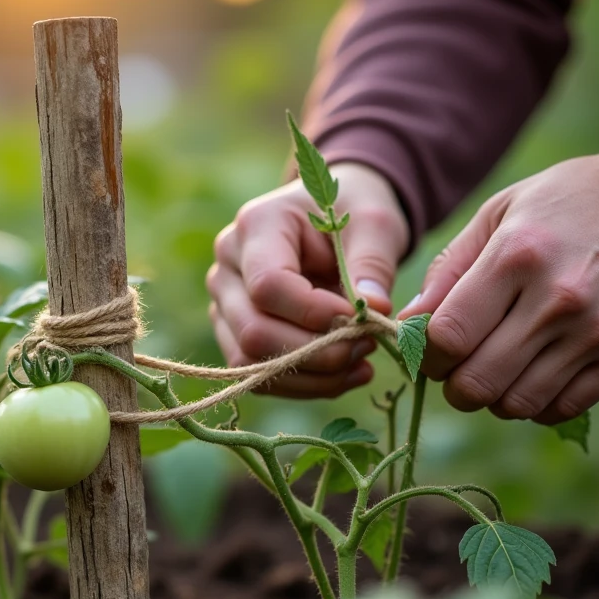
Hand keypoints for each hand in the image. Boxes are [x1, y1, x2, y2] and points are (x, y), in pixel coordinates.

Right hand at [208, 162, 409, 397]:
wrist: (333, 220)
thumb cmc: (352, 214)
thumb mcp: (374, 224)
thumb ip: (373, 263)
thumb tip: (374, 309)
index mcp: (256, 226)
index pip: (268, 285)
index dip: (314, 313)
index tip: (361, 319)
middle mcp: (227, 266)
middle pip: (253, 330)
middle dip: (316, 352)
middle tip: (368, 345)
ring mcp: (224, 303)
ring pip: (250, 361)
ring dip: (312, 375)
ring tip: (362, 362)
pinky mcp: (235, 334)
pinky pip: (260, 375)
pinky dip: (306, 384)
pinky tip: (346, 373)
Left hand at [398, 146, 598, 423]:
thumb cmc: (563, 203)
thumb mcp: (498, 214)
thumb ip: (448, 270)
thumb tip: (406, 324)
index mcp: (515, 256)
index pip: (446, 338)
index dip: (425, 355)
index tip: (429, 349)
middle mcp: (557, 299)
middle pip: (477, 382)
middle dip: (453, 385)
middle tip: (457, 367)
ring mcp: (597, 331)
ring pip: (517, 404)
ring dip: (494, 397)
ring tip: (496, 367)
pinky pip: (562, 408)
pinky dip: (536, 403)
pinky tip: (533, 373)